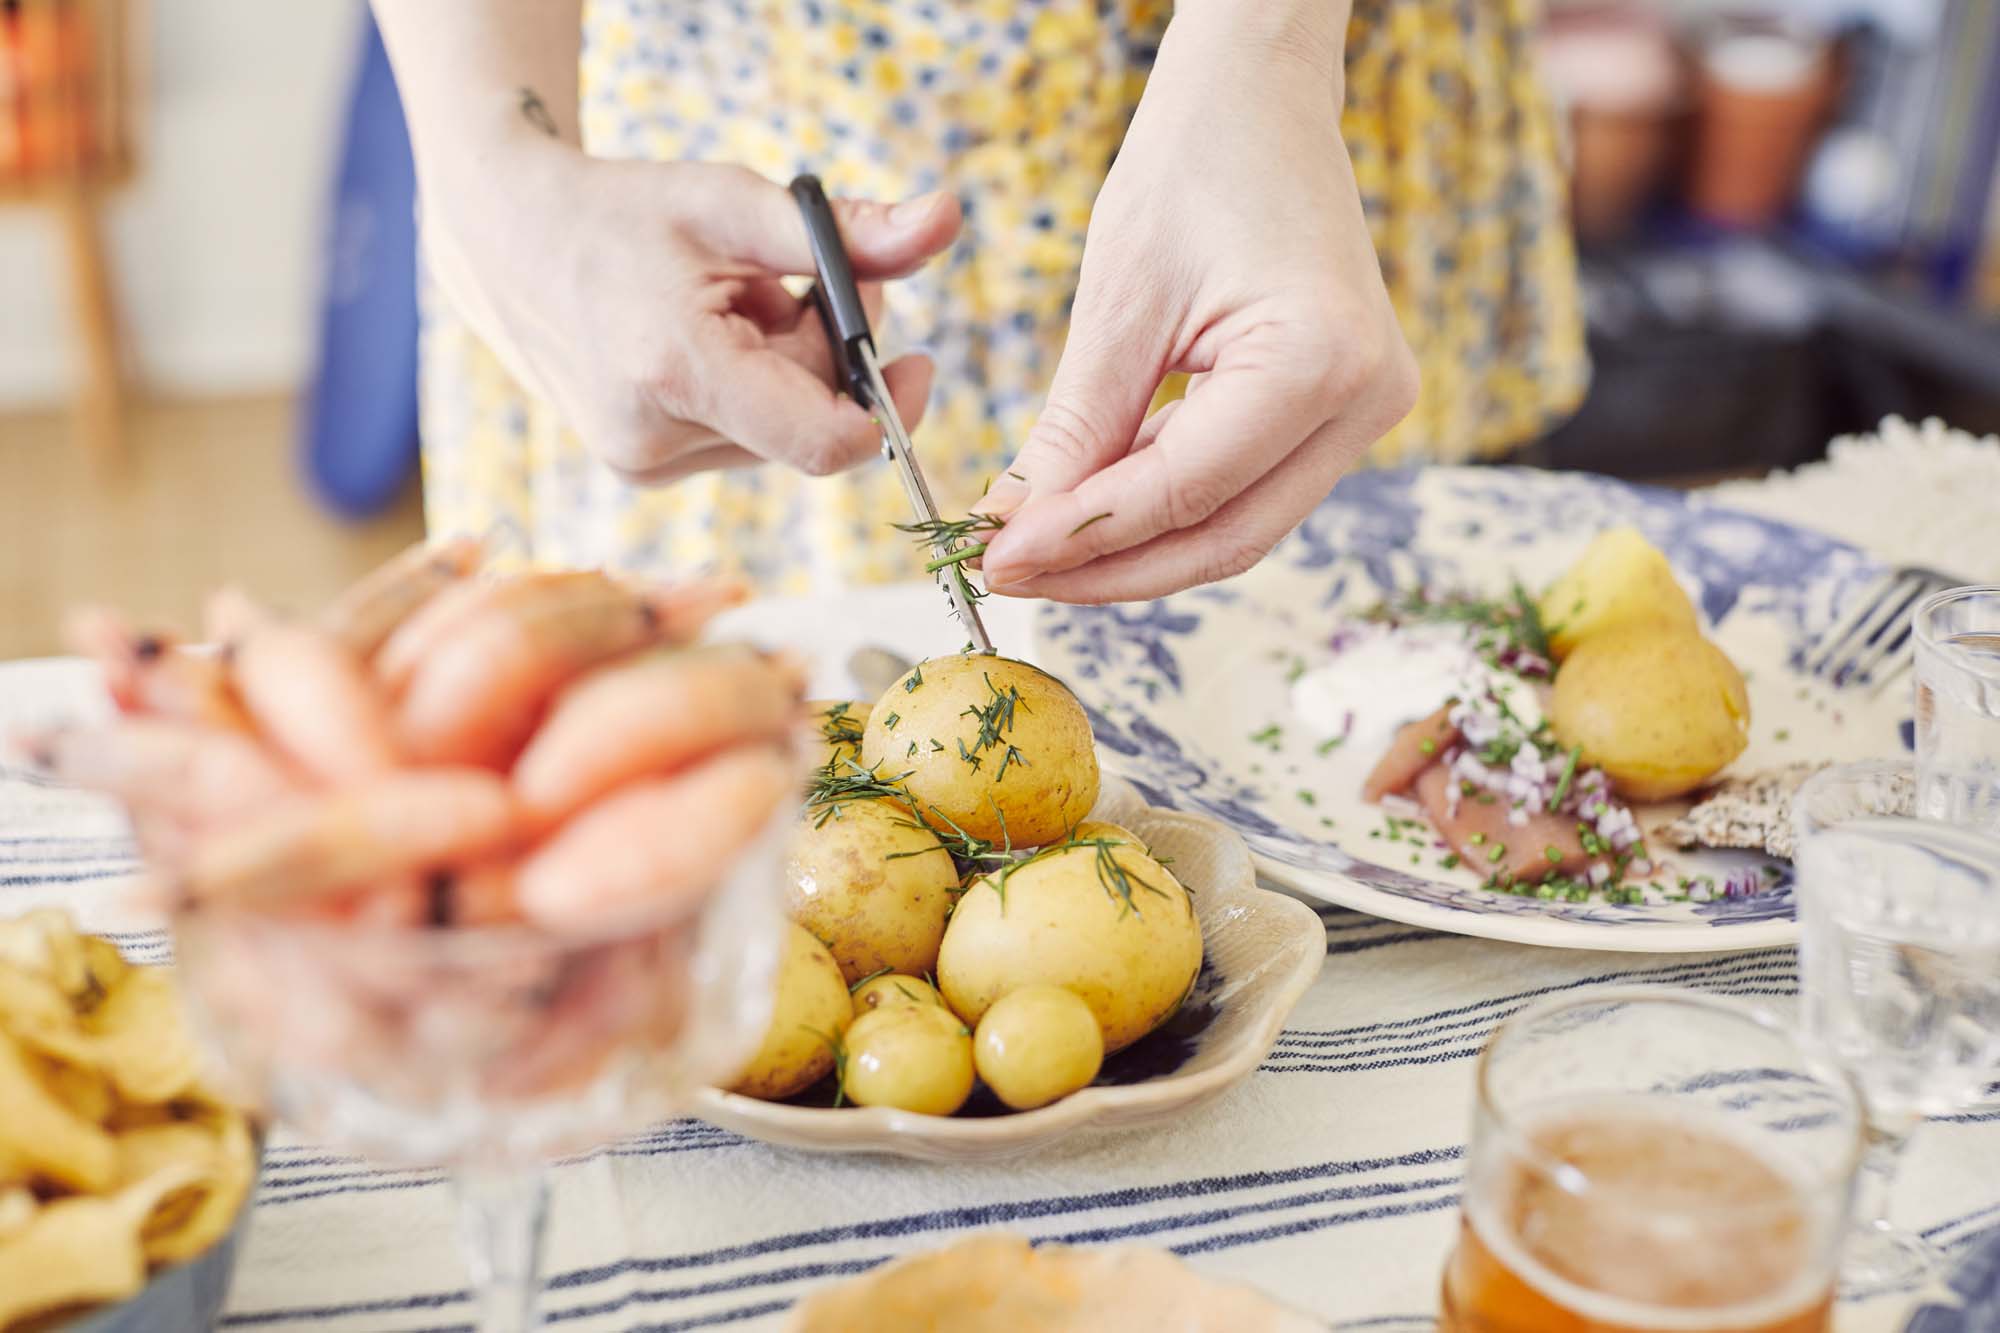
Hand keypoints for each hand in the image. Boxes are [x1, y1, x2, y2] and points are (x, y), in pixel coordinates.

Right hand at [421, 142, 961, 484]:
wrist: (507, 245)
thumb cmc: (624, 214)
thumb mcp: (735, 203)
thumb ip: (848, 230)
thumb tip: (945, 220)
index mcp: (676, 371)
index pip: (824, 442)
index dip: (884, 406)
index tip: (910, 359)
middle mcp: (654, 438)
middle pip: (809, 426)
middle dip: (828, 358)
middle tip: (793, 286)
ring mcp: (644, 465)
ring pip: (780, 436)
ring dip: (786, 373)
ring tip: (731, 308)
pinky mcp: (643, 471)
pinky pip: (745, 439)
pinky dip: (750, 392)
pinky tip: (707, 342)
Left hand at [975, 12, 1418, 601]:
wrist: (1261, 96)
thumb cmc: (1193, 166)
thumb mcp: (1119, 304)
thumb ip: (1075, 431)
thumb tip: (1015, 530)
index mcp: (1322, 361)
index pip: (1186, 493)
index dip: (1085, 538)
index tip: (998, 559)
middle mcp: (1367, 400)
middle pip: (1225, 537)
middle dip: (1110, 567)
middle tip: (1010, 571)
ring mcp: (1366, 410)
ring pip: (1238, 526)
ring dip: (1134, 547)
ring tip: (1037, 544)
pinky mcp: (1341, 411)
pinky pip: (1246, 487)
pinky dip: (1164, 505)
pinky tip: (1089, 505)